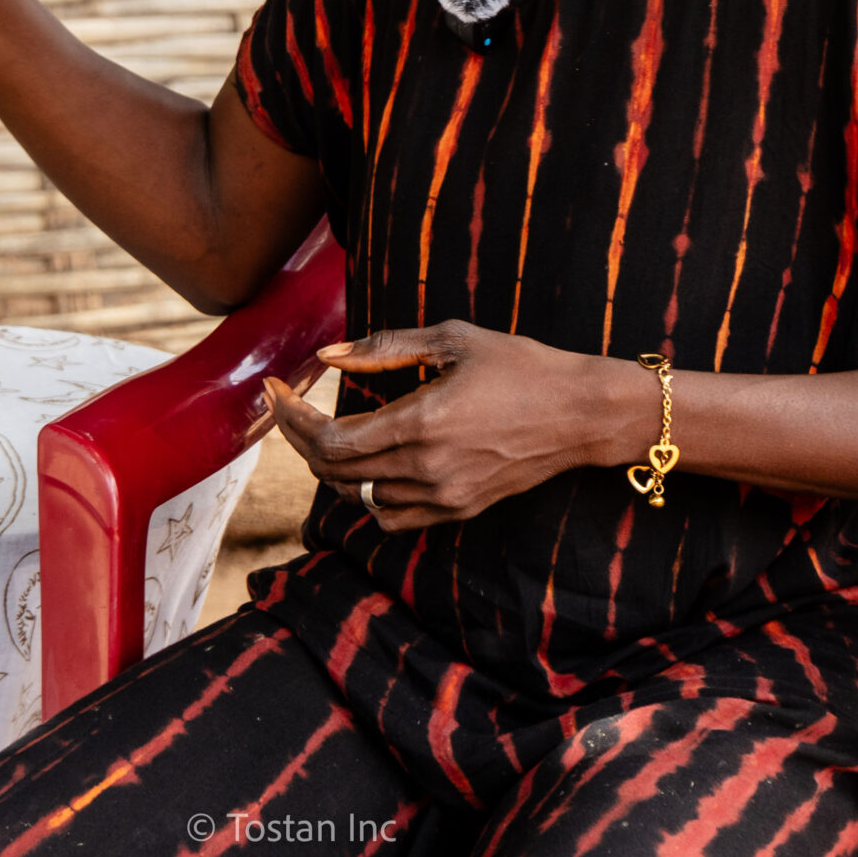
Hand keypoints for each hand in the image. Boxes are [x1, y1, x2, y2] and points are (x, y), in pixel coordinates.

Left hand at [263, 321, 641, 531]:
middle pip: (334, 471)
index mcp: (421, 421)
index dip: (292, 418)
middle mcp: (426, 467)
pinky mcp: (459, 510)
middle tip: (288, 408)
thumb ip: (384, 346)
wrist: (581, 414)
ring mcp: (443, 496)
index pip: (329, 439)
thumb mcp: (452, 339)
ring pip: (358, 497)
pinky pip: (392, 517)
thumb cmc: (521, 366)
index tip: (276, 391)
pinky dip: (367, 496)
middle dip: (299, 438)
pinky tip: (366, 468)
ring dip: (331, 468)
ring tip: (322, 433)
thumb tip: (326, 355)